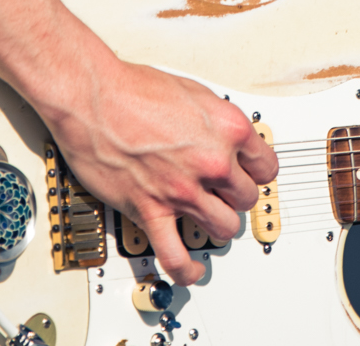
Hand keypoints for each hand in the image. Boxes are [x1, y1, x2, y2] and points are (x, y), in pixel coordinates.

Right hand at [37, 55, 277, 285]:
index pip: (266, 166)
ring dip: (220, 224)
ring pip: (225, 227)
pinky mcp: (151, 210)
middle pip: (247, 198)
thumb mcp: (194, 92)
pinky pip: (176, 255)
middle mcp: (211, 161)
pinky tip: (193, 269)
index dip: (256, 172)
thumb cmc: (133, 89)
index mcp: (228, 129)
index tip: (248, 175)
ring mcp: (182, 189)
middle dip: (237, 196)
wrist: (93, 97)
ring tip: (211, 219)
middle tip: (225, 193)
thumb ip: (216, 121)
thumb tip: (225, 137)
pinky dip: (187, 269)